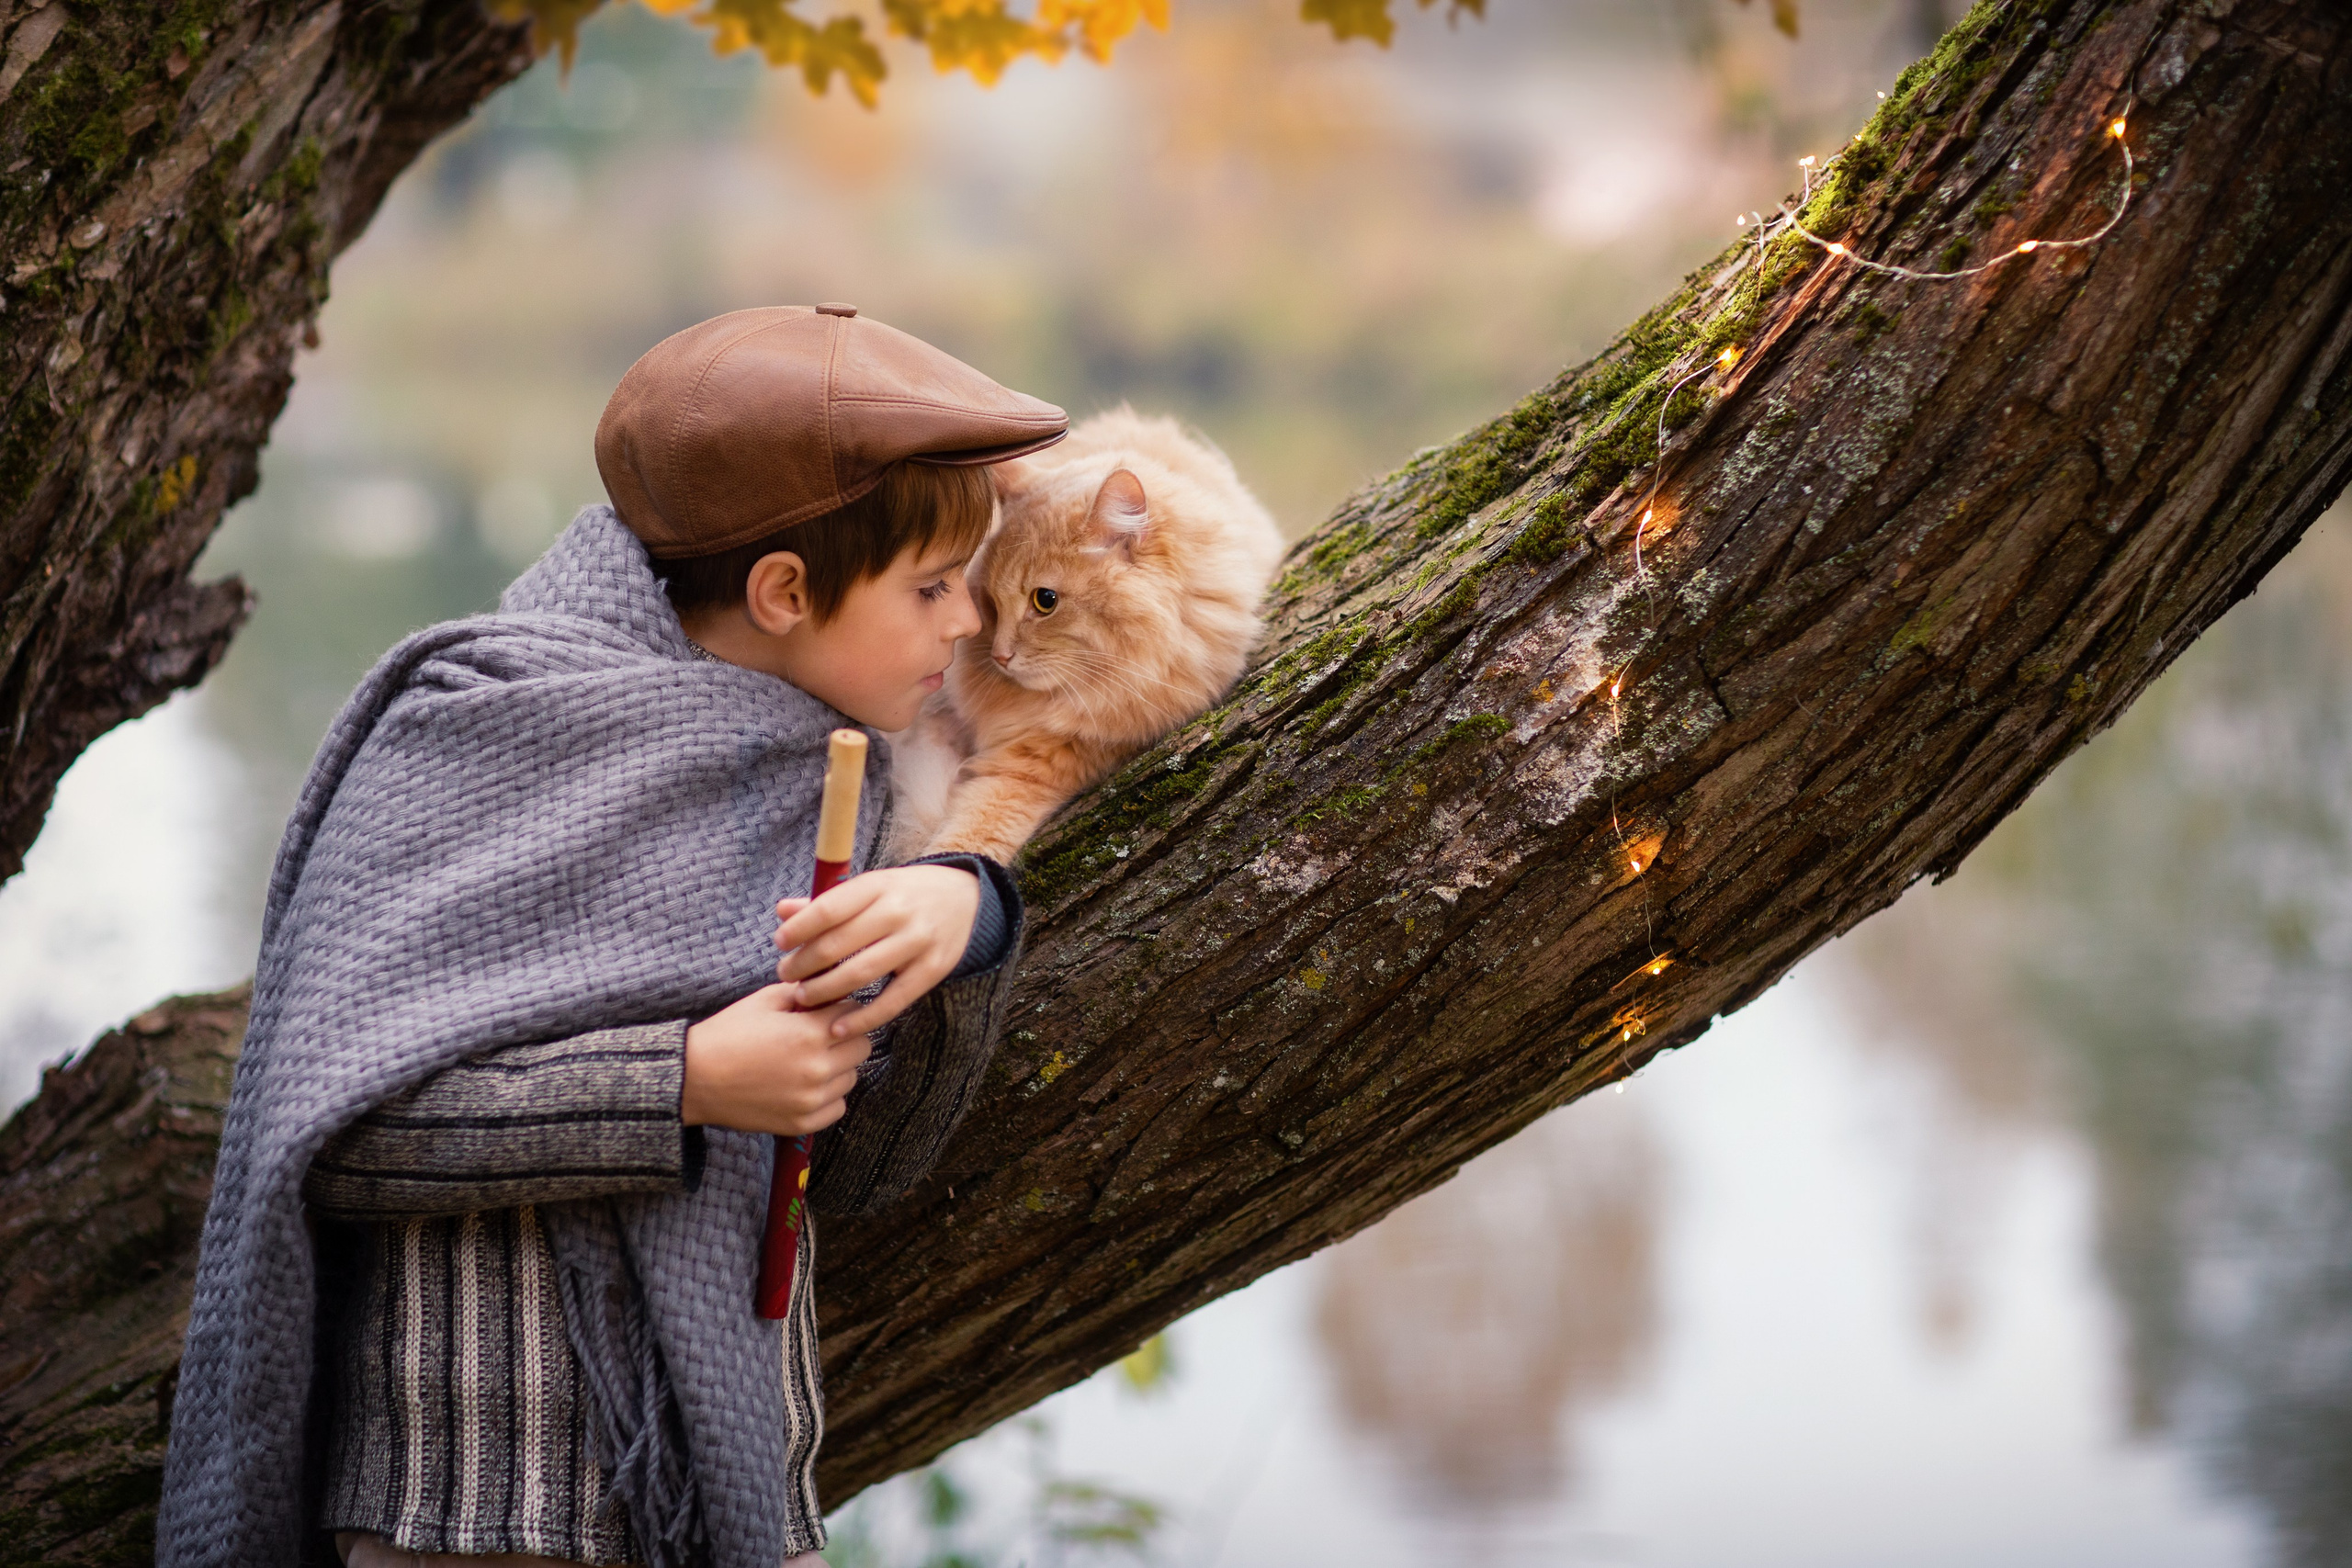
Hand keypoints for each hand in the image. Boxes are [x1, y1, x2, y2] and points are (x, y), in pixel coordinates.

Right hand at [681, 986, 867, 1135]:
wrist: (693, 1078)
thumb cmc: (727, 1035)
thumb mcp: (764, 1000)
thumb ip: (803, 992)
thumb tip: (830, 989)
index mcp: (810, 1033)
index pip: (854, 1014)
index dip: (840, 1007)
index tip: (827, 1010)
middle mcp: (817, 1068)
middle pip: (861, 1047)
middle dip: (845, 1036)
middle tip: (821, 1035)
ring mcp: (811, 1100)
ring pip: (851, 1077)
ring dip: (838, 1066)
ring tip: (809, 1061)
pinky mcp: (803, 1123)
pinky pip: (838, 1106)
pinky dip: (829, 1096)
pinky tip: (806, 1085)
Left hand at [772, 864, 979, 1038]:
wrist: (968, 899)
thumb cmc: (906, 894)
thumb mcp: (872, 887)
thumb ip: (828, 901)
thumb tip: (783, 912)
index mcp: (878, 885)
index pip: (828, 908)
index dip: (798, 930)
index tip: (780, 943)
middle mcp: (898, 911)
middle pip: (838, 944)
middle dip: (804, 964)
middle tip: (786, 975)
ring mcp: (918, 941)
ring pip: (860, 974)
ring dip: (824, 991)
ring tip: (803, 997)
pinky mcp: (932, 970)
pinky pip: (892, 1001)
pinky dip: (862, 1018)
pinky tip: (838, 1028)